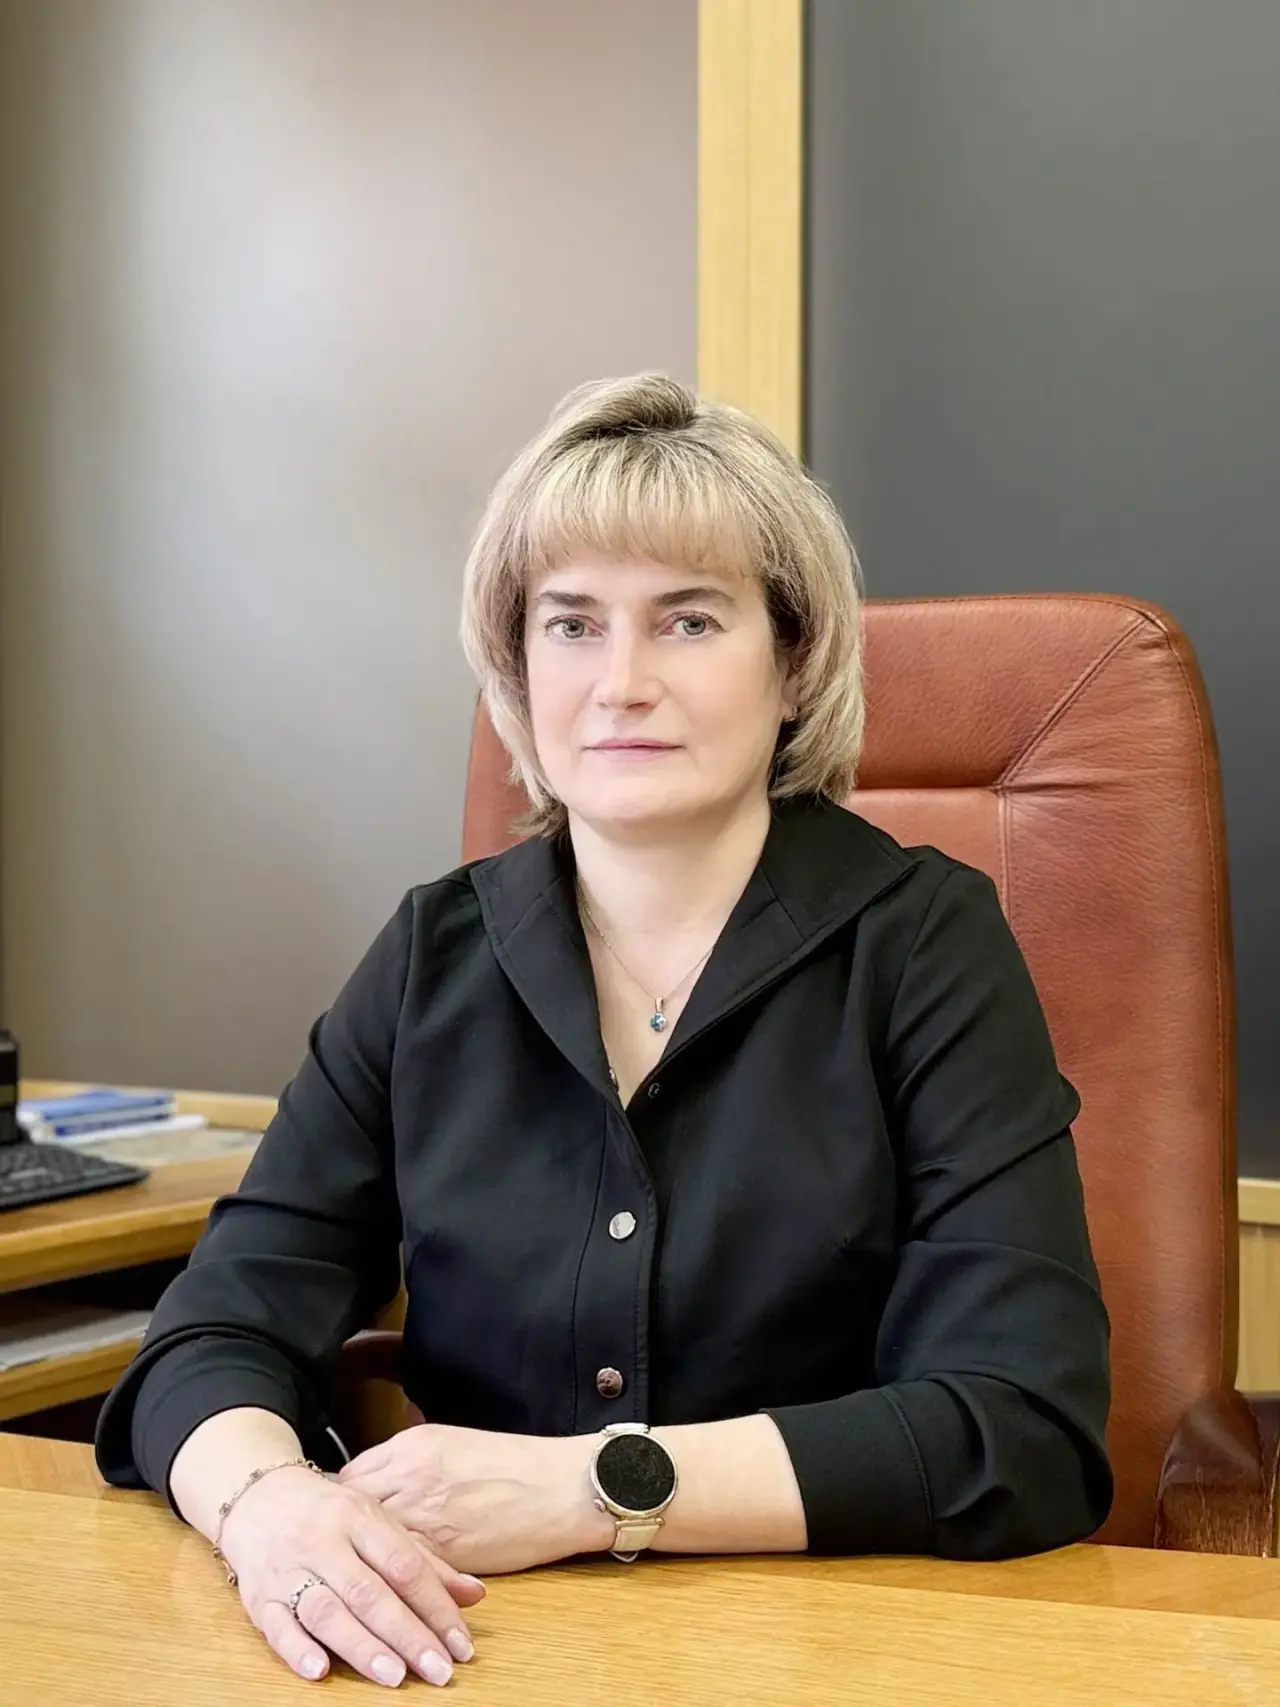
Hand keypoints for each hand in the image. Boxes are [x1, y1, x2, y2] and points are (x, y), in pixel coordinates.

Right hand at [216, 1463, 486, 1687]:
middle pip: (369, 1592)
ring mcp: (289, 1568)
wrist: (259, 1496)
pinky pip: (276, 1625)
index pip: (404, 1564)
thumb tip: (475, 1595)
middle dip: (407, 1634)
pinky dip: (297, 1649)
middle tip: (439, 1670)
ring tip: (394, 1676)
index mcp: (360, 1516)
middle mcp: (325, 1541)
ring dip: (361, 1646)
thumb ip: (424, 1560)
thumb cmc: (330, 1514)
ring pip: (326, 1609)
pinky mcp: (260, 1596)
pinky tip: (320, 1670)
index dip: (436, 1606)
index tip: (461, 1644)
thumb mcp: (378, 1522)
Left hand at [337, 1423, 612, 1575]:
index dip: (342, 1501)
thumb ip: (413, 1459)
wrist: (561, 1488)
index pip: (351, 1476)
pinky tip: (393, 1584)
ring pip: (370, 1543)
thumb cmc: (517, 1463)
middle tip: (341, 1550)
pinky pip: (401, 1568)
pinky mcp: (442, 1552)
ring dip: (364, 1558)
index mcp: (412, 1446)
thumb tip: (382, 1480)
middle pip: (350, 1510)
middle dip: (343, 1532)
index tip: (339, 1516)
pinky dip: (391, 1577)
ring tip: (362, 1571)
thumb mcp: (455, 1442)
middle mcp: (409, 1477)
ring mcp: (423, 1515)